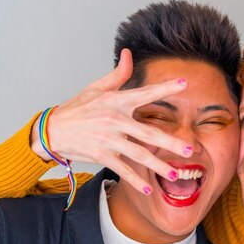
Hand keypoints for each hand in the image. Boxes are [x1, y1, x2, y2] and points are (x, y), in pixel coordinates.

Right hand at [30, 48, 191, 193]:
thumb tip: (129, 54)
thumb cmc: (77, 109)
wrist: (53, 130)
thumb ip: (117, 75)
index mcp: (116, 101)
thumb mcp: (96, 89)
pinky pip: (122, 170)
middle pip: (149, 132)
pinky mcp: (101, 155)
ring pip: (139, 155)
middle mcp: (114, 120)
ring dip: (158, 166)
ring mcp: (108, 139)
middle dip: (171, 142)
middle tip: (190, 150)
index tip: (184, 84)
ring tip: (174, 174)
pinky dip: (135, 180)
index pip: (145, 94)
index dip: (165, 89)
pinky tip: (148, 188)